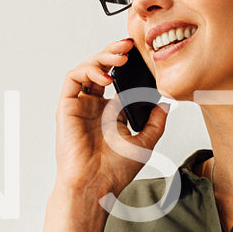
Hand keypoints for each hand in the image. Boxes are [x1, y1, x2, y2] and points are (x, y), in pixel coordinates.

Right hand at [54, 39, 168, 202]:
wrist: (96, 186)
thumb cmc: (113, 171)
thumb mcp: (144, 142)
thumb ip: (155, 122)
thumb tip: (166, 104)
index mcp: (109, 112)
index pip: (116, 78)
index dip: (126, 64)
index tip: (141, 54)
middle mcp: (92, 107)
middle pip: (100, 68)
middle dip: (114, 52)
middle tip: (130, 45)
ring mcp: (79, 106)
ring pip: (86, 69)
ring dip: (102, 58)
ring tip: (120, 57)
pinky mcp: (67, 108)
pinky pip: (73, 80)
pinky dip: (88, 71)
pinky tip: (105, 77)